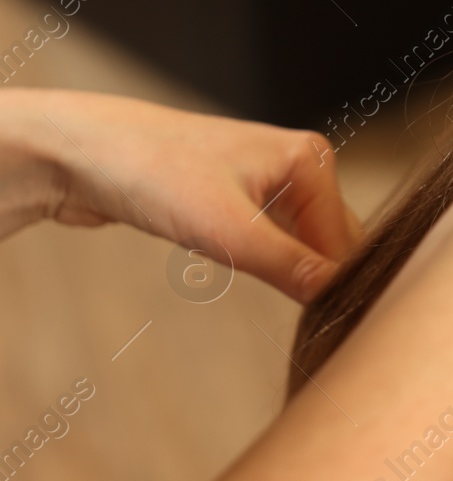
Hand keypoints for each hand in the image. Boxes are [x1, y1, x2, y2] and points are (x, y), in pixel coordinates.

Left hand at [12, 91, 360, 301]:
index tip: (328, 328)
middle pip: (330, 242)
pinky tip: (239, 274)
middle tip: (306, 324)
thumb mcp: (228, 231)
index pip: (347, 240)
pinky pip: (271, 242)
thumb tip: (338, 298)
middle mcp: (297, 165)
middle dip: (316, 281)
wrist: (78, 152)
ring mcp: (268, 180)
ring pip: (300, 245)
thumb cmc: (152, 174)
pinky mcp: (237, 197)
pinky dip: (263, 265)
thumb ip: (290, 267)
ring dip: (287, 275)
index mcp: (312, 160)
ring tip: (272, 299)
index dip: (337, 286)